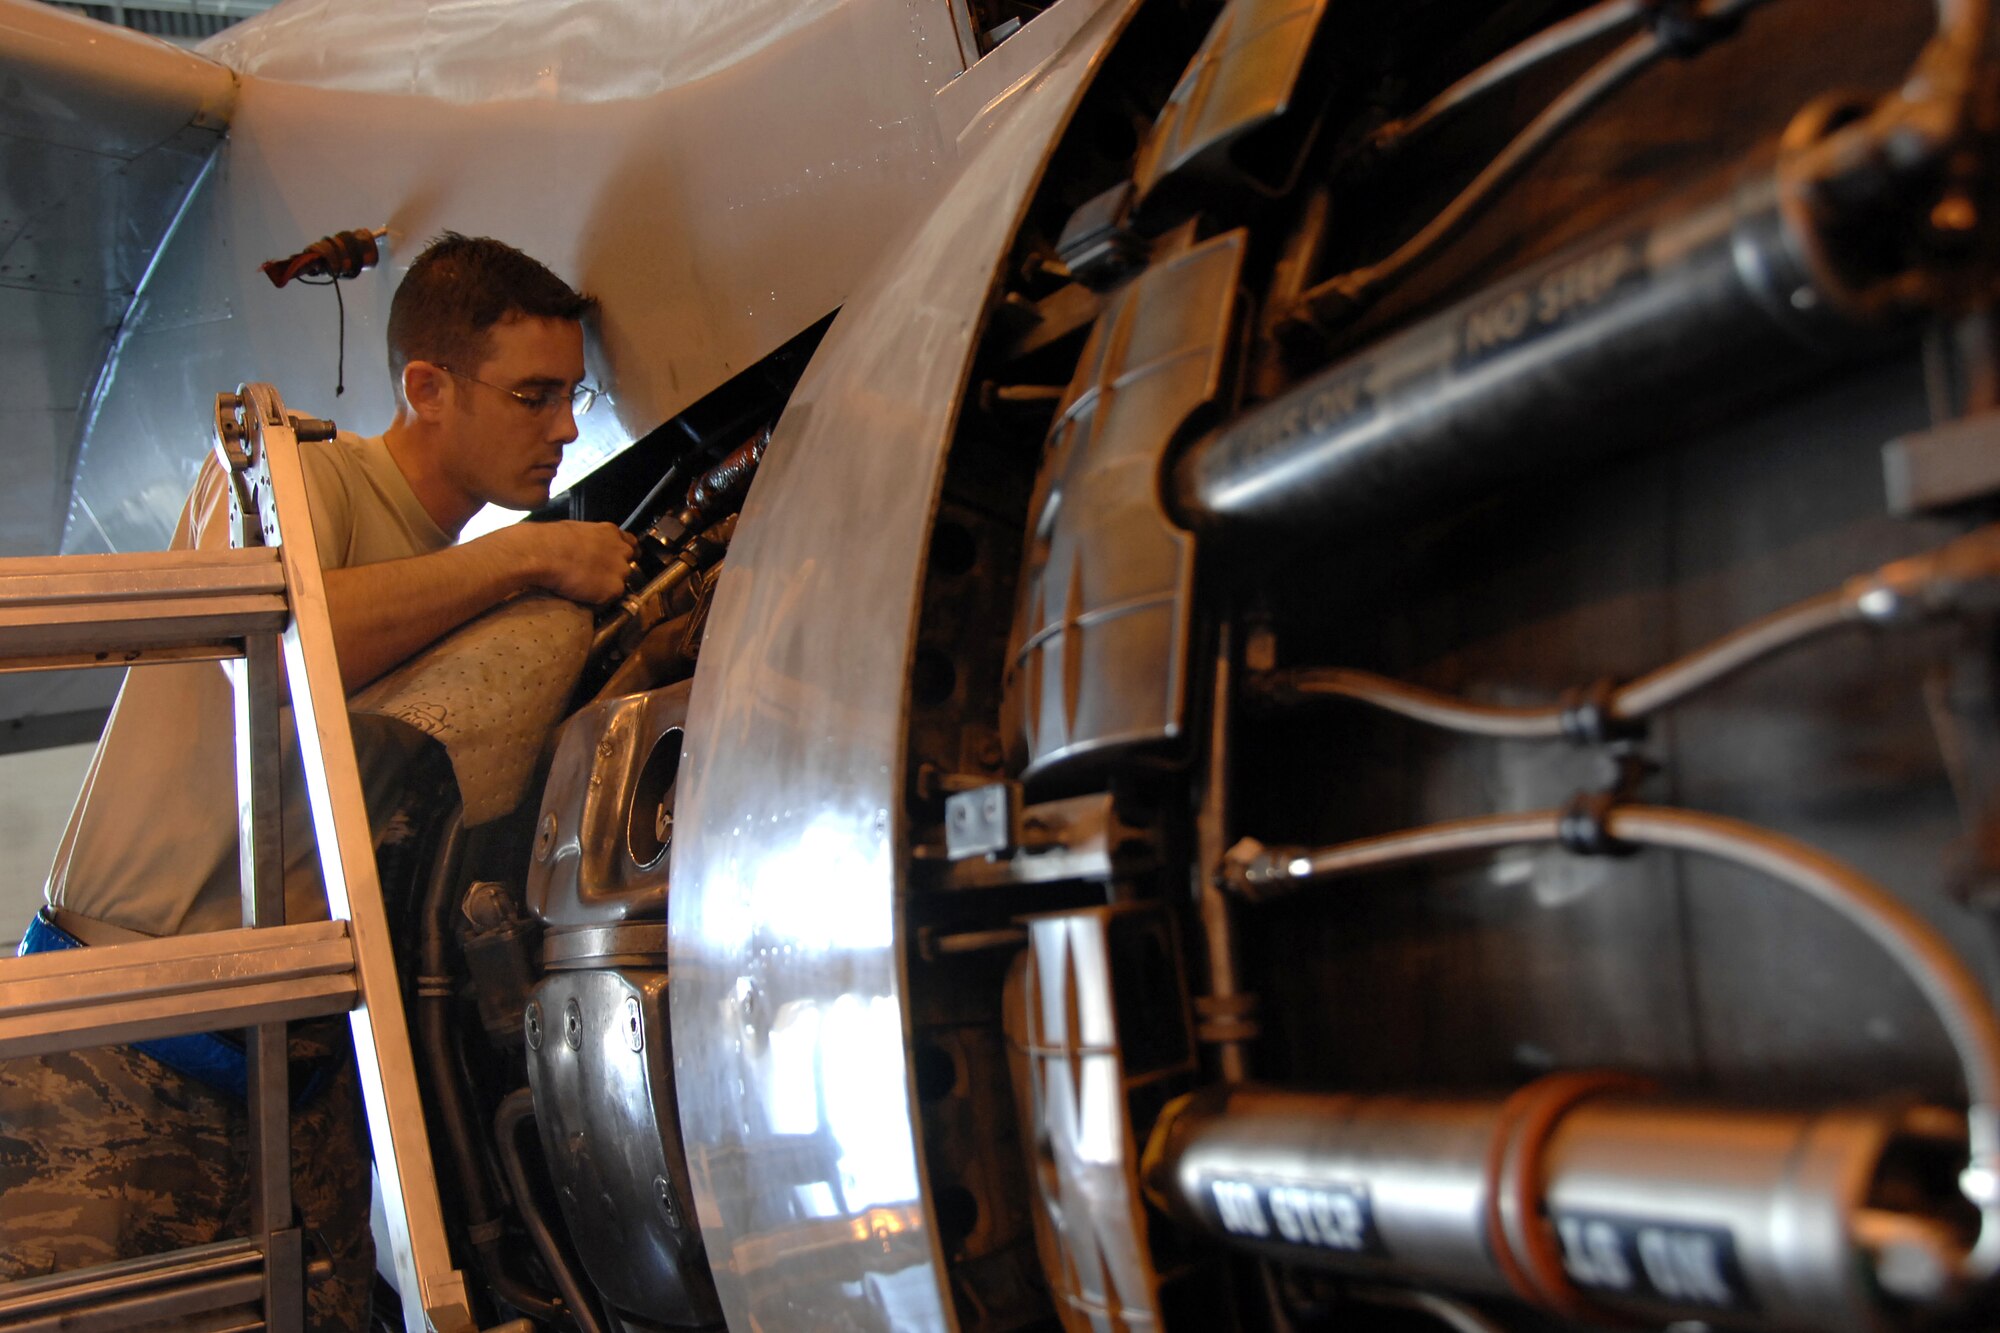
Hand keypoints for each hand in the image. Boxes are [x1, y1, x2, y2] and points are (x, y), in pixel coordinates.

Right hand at [495, 520, 637, 604]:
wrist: (543, 553)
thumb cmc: (550, 540)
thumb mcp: (577, 531)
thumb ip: (591, 540)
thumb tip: (586, 549)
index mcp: (611, 532)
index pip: (631, 543)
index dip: (625, 554)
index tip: (619, 560)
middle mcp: (621, 550)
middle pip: (629, 565)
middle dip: (617, 572)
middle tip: (598, 578)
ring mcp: (620, 570)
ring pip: (621, 583)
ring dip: (607, 587)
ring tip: (586, 588)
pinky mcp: (614, 589)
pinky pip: (610, 600)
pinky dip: (599, 602)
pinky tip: (583, 597)